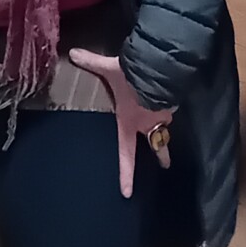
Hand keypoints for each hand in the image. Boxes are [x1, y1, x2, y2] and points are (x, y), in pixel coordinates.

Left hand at [67, 49, 172, 198]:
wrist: (158, 69)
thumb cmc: (130, 78)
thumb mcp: (109, 69)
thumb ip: (92, 62)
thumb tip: (72, 53)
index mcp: (129, 123)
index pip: (126, 154)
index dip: (125, 174)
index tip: (127, 193)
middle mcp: (147, 124)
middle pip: (156, 146)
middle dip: (161, 155)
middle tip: (165, 164)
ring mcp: (162, 115)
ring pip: (164, 124)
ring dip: (164, 123)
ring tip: (165, 119)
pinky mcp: (173, 102)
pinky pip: (170, 107)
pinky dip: (169, 104)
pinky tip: (169, 95)